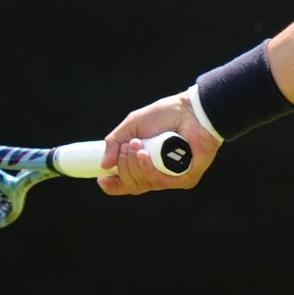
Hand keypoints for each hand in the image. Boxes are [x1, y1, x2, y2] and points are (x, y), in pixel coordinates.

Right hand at [98, 90, 221, 195]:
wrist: (191, 109)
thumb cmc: (165, 115)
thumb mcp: (133, 125)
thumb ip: (115, 142)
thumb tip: (103, 165)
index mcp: (144, 164)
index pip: (125, 184)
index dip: (112, 185)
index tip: (101, 178)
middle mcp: (157, 174)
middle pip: (131, 185)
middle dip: (123, 166)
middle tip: (128, 145)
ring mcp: (171, 178)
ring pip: (143, 184)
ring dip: (134, 164)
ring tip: (137, 144)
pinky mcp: (186, 178)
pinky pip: (160, 182)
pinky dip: (148, 169)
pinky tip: (144, 155)